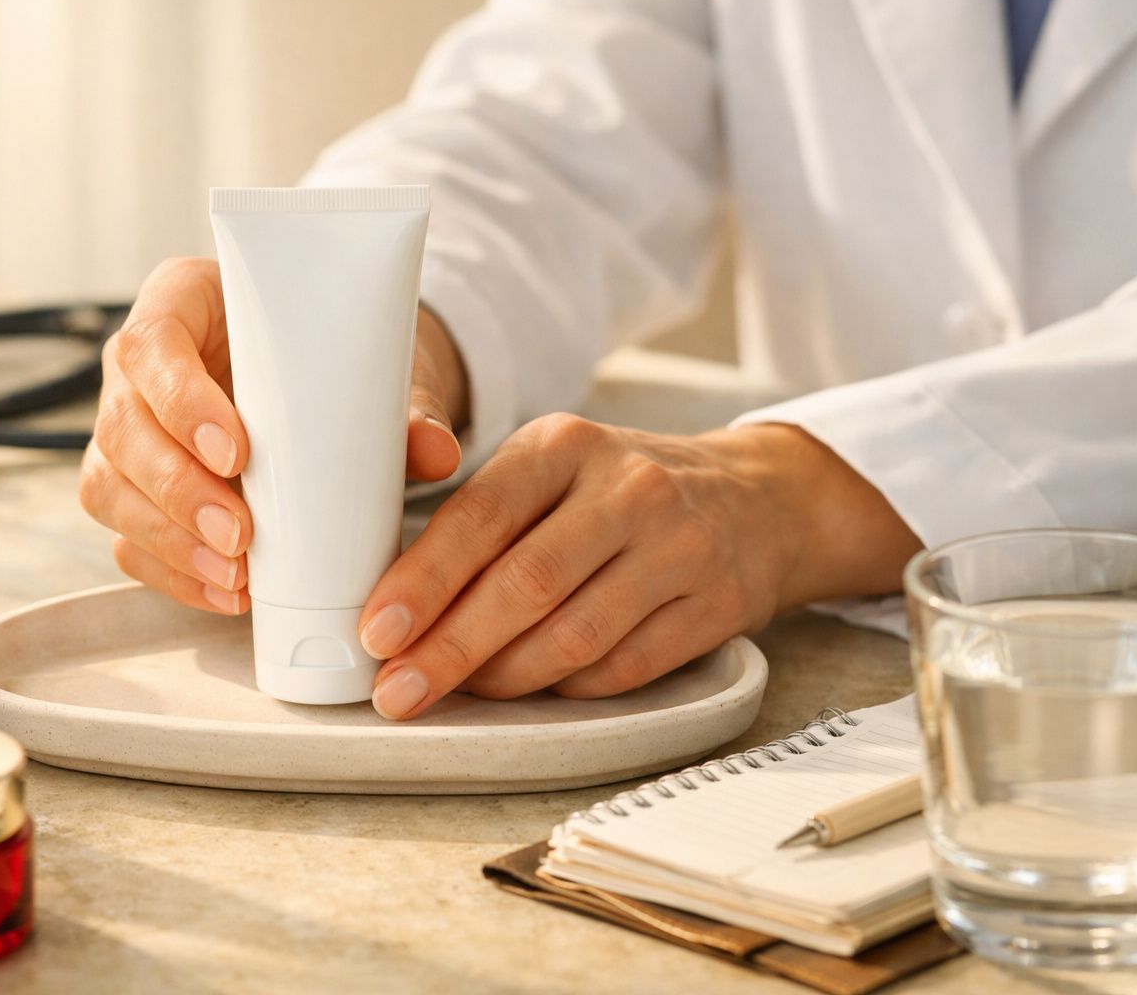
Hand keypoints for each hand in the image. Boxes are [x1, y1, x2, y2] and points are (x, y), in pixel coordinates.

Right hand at [79, 257, 469, 612]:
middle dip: (177, 490)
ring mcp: (128, 430)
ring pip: (110, 487)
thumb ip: (401, 405)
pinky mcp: (131, 489)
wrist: (326, 376)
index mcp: (183, 302)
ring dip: (170, 540)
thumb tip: (438, 452)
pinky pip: (127, 537)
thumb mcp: (368, 361)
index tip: (237, 452)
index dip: (181, 401)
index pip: (152, 343)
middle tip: (239, 535)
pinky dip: (172, 572)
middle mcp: (139, 367)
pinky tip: (224, 593)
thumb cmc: (333, 353)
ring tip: (235, 576)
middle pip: (122, 426)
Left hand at [358, 418, 921, 718]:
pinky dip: (568, 689)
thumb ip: (482, 521)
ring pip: (574, 637)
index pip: (480, 516)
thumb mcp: (553, 469)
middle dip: (450, 648)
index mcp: (565, 444)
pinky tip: (535, 691)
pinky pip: (624, 668)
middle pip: (525, 585)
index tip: (378, 630)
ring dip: (504, 678)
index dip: (423, 581)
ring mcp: (679, 548)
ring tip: (459, 693)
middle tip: (399, 690)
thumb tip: (397, 604)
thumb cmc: (622, 490)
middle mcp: (628, 489)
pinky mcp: (717, 605)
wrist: (758, 497)